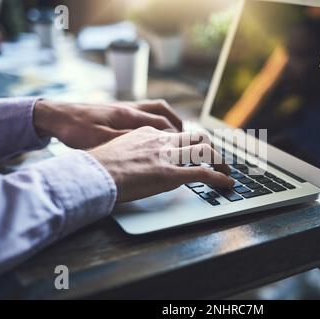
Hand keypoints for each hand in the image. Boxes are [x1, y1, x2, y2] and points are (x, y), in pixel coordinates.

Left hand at [33, 99, 182, 148]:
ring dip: (168, 119)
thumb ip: (126, 140)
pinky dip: (154, 120)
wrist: (56, 116)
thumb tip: (151, 143)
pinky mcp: (117, 111)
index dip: (176, 135)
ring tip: (175, 133)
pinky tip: (151, 131)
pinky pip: (143, 112)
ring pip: (154, 109)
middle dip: (178, 124)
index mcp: (127, 115)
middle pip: (162, 111)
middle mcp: (129, 108)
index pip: (161, 123)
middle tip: (187, 137)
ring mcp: (123, 108)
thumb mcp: (100, 139)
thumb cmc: (75, 129)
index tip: (186, 146)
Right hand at [88, 126, 233, 202]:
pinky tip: (227, 183)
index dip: (189, 144)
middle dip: (211, 148)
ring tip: (226, 171)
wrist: (93, 173)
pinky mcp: (170, 173)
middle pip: (196, 137)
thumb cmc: (99, 166)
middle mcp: (161, 140)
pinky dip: (219, 177)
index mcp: (148, 134)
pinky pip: (203, 173)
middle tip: (217, 159)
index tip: (194, 152)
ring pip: (204, 151)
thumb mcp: (119, 150)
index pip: (177, 135)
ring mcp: (167, 156)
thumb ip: (134, 152)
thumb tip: (139, 161)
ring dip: (219, 161)